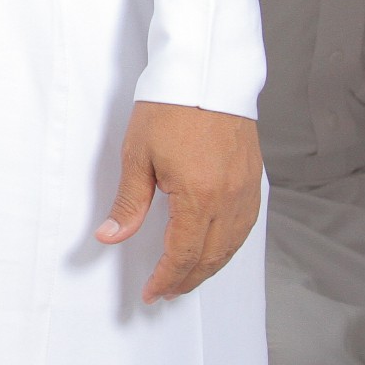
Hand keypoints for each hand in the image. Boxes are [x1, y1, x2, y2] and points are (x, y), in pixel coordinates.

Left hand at [95, 100, 263, 302]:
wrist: (206, 72)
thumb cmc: (169, 107)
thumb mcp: (138, 155)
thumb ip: (128, 202)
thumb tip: (110, 236)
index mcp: (199, 197)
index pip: (183, 255)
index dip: (166, 279)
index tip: (151, 292)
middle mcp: (229, 200)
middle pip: (210, 257)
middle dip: (187, 280)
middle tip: (166, 291)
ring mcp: (246, 191)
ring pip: (231, 246)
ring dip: (209, 267)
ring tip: (187, 276)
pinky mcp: (254, 180)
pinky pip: (245, 227)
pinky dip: (229, 245)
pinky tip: (215, 247)